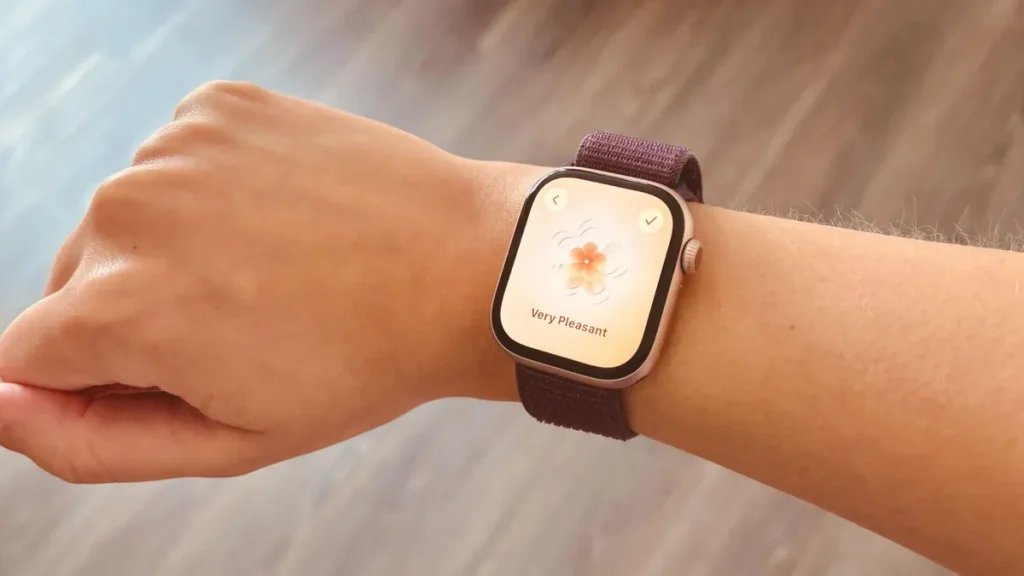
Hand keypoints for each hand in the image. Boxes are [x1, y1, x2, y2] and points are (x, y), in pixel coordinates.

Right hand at [0, 81, 522, 481]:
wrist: (462, 266)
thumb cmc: (358, 365)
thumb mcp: (229, 439)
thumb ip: (90, 441)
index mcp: (121, 305)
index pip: (26, 355)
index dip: (95, 378)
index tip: (177, 371)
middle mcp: (128, 211)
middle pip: (70, 283)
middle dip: (132, 315)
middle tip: (244, 325)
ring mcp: (175, 147)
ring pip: (123, 221)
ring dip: (172, 250)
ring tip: (272, 270)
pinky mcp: (217, 107)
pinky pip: (173, 165)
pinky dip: (208, 194)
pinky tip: (279, 218)